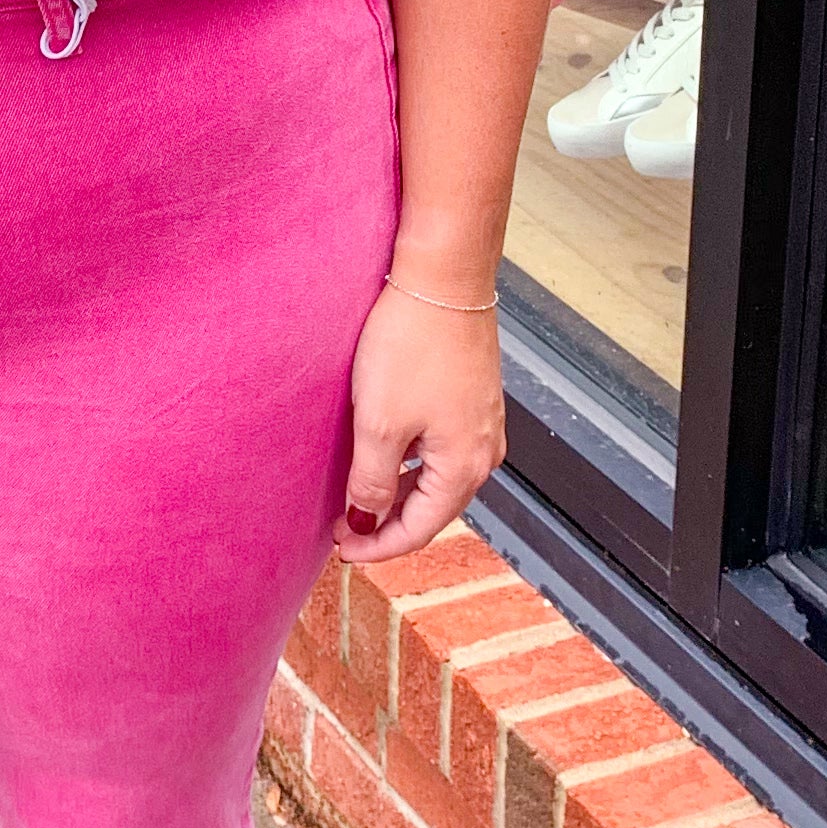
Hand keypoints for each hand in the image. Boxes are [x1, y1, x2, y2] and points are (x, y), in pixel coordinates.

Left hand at [339, 279, 506, 562]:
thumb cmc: (411, 345)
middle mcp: (484, 450)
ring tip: (356, 495)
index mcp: (466, 466)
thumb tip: (367, 521)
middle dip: (388, 524)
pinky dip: (410, 462)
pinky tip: (383, 453)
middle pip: (433, 508)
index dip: (378, 547)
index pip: (420, 529)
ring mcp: (482, 422)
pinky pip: (441, 448)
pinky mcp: (473, 396)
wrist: (443, 278)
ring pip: (436, 478)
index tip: (341, 549)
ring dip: (397, 492)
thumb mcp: (379, 423)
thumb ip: (371, 482)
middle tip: (343, 527)